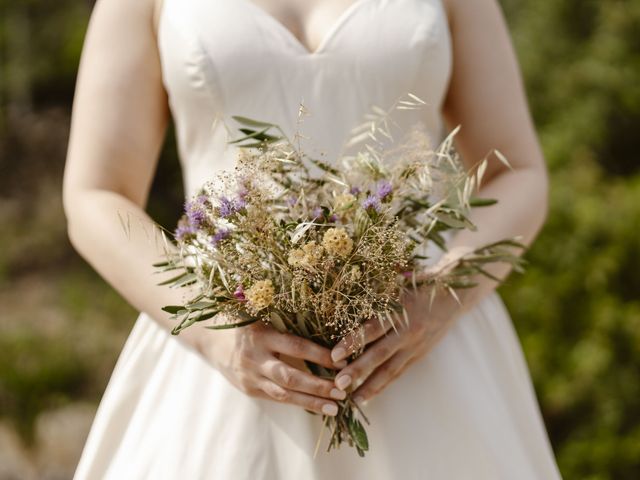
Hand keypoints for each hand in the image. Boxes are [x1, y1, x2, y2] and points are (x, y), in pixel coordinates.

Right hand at [195, 319, 348, 415]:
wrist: (211, 340)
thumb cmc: (246, 322)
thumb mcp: (261, 314)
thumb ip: (285, 317)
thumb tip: (326, 319)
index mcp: (261, 335)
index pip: (296, 347)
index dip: (320, 355)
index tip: (343, 361)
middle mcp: (255, 358)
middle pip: (290, 377)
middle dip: (318, 386)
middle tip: (342, 391)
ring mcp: (251, 377)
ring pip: (284, 394)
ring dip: (311, 402)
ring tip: (335, 408)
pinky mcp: (250, 390)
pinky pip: (277, 399)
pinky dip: (298, 403)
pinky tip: (317, 407)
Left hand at [330, 289, 456, 402]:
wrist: (454, 296)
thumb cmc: (419, 284)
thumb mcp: (397, 285)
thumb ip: (375, 296)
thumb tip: (341, 303)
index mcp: (400, 310)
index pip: (373, 328)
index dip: (353, 342)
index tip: (334, 355)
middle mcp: (408, 330)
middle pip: (380, 354)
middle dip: (358, 370)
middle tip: (338, 384)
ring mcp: (415, 345)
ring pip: (390, 369)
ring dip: (370, 385)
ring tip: (351, 400)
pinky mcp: (419, 355)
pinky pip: (398, 372)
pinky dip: (383, 385)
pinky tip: (368, 395)